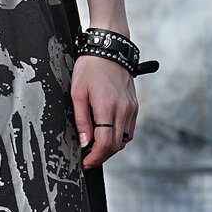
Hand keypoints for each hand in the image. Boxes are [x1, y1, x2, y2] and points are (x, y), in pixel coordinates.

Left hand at [70, 54, 136, 169]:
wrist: (109, 48)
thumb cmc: (90, 68)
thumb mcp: (77, 93)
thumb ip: (81, 120)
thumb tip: (85, 143)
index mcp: (107, 107)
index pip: (104, 143)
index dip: (94, 158)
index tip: (85, 163)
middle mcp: (123, 109)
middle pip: (116, 146)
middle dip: (101, 157)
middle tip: (88, 160)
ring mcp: (131, 108)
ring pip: (124, 140)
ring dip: (110, 148)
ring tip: (95, 149)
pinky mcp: (134, 106)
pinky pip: (129, 130)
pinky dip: (118, 137)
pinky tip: (106, 135)